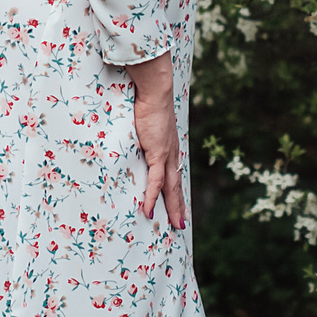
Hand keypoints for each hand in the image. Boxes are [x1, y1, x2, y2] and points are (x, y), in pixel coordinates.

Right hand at [126, 53, 184, 230]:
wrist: (154, 91)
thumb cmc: (147, 101)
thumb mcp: (146, 121)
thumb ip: (142, 131)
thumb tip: (134, 132)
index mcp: (169, 146)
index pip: (174, 173)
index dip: (176, 190)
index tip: (179, 204)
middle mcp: (171, 153)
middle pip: (176, 185)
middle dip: (179, 205)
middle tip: (181, 224)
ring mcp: (166, 155)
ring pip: (171, 187)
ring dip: (173, 207)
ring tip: (176, 225)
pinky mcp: (157, 154)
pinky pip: (155, 181)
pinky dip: (151, 197)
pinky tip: (148, 211)